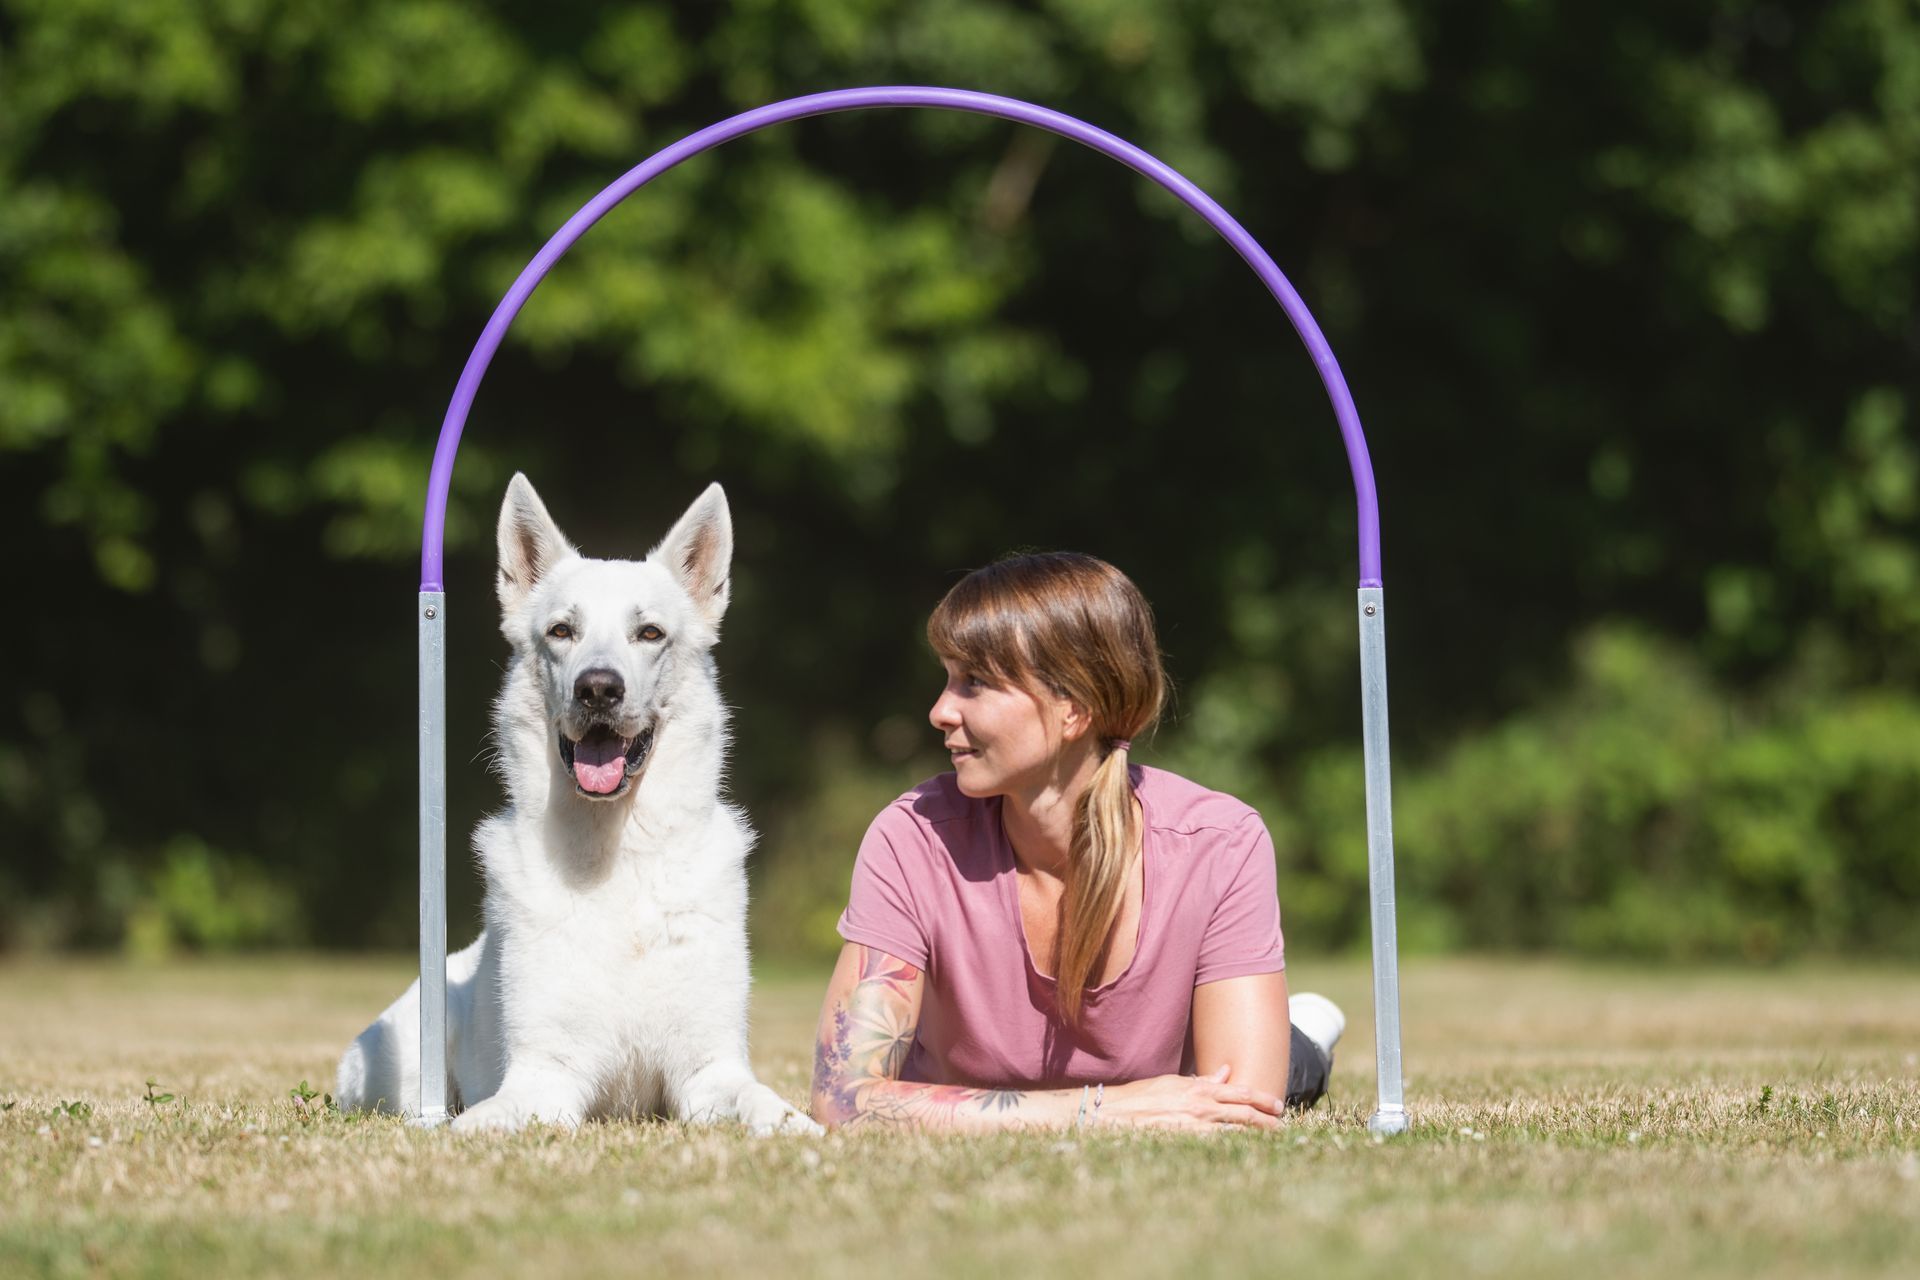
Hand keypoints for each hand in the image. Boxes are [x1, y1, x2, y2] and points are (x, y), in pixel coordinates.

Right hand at [1096, 1065, 1281, 1131]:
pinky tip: (1246, 1154)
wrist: (1116, 1113)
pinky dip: (1235, 1148)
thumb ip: (1202, 1081)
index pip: (1240, 1092)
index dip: (1262, 1099)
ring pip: (1236, 1132)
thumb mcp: (1174, 1082)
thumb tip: (1225, 1073)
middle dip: (1267, 1121)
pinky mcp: (1186, 1142)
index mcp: (1199, 1089)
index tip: (1278, 1106)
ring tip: (1273, 1142)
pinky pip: (1218, 1147)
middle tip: (1283, 1126)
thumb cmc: (1142, 1096)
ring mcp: (1195, 1126)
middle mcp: (1201, 1106)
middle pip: (1244, 1114)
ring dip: (1256, 1137)